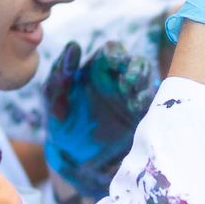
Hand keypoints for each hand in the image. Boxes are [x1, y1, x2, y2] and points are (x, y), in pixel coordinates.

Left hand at [43, 36, 160, 194]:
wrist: (72, 157)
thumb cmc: (60, 122)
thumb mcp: (53, 96)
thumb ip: (60, 72)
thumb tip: (73, 46)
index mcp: (97, 69)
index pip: (113, 51)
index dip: (117, 53)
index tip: (114, 61)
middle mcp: (117, 80)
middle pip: (136, 63)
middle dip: (136, 69)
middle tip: (127, 81)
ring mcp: (131, 98)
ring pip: (147, 81)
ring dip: (144, 85)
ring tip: (133, 97)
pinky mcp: (139, 117)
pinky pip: (151, 104)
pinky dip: (147, 102)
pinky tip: (137, 108)